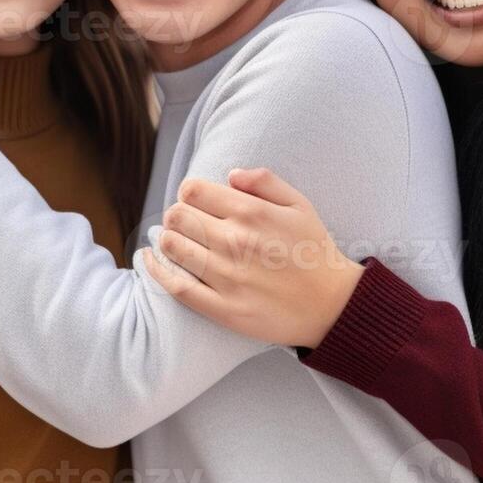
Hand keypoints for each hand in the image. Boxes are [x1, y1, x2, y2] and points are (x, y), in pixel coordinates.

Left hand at [142, 167, 363, 347]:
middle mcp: (235, 242)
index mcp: (251, 213)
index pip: (192, 190)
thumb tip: (229, 174)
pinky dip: (155, 271)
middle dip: (177, 215)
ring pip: (172, 247)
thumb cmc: (314, 251)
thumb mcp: (299, 204)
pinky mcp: (223, 308)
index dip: (188, 193)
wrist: (334, 306)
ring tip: (177, 241)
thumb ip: (264, 181)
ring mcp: (227, 277)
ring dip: (168, 240)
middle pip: (177, 216)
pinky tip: (149, 260)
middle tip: (188, 224)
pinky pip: (176, 287)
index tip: (196, 202)